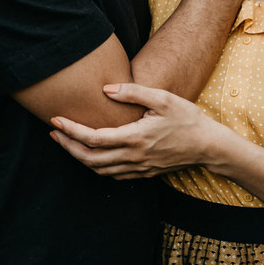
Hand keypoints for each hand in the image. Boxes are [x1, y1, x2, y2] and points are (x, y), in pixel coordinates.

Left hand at [49, 83, 224, 179]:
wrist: (208, 146)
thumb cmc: (187, 118)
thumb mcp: (164, 98)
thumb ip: (133, 92)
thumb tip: (105, 89)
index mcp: (135, 137)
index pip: (93, 138)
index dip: (71, 130)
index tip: (56, 120)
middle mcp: (134, 156)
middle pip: (89, 159)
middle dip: (67, 147)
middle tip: (54, 133)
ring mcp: (138, 168)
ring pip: (99, 170)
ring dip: (80, 158)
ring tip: (67, 142)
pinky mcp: (143, 173)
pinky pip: (113, 175)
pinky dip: (97, 166)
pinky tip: (92, 155)